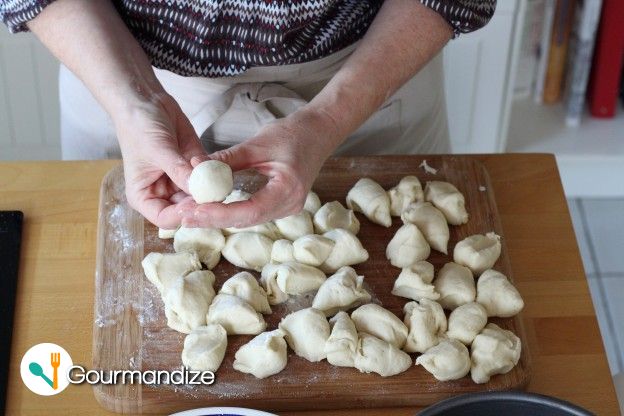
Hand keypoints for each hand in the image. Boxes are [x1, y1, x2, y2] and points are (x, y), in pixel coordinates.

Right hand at [114, 93, 207, 227]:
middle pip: (188, 211)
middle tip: (216, 195)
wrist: (146, 100)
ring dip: (212, 190)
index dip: (184, 216)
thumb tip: (200, 190)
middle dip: (202, 204)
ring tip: (219, 181)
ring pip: (201, 196)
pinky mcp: (195, 167)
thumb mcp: (158, 150)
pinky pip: (210, 177)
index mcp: (145, 197)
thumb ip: (180, 171)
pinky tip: (219, 169)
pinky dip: (216, 175)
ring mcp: (181, 181)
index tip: (198, 204)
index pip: (166, 219)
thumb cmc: (139, 126)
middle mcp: (164, 193)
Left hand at [181, 109, 342, 228]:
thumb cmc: (293, 133)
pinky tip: (210, 209)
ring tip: (190, 213)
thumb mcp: (257, 143)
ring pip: (247, 220)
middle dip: (213, 219)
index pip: (250, 210)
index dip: (220, 213)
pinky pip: (252, 214)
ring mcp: (288, 208)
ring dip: (219, 217)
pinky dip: (230, 212)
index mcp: (289, 189)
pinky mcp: (281, 205)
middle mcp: (291, 205)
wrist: (319, 132)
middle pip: (246, 220)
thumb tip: (194, 168)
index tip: (194, 210)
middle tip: (184, 216)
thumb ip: (227, 160)